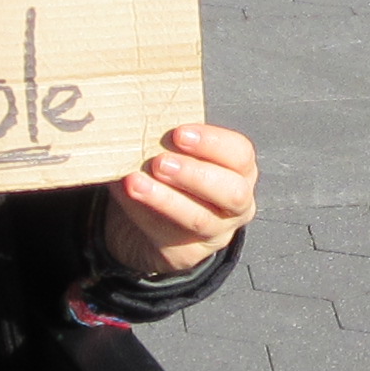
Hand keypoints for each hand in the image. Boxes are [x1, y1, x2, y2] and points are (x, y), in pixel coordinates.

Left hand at [98, 122, 255, 277]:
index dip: (212, 142)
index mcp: (239, 170)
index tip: (179, 133)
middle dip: (195, 174)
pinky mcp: (189, 253)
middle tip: (160, 162)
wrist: (153, 218)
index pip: (240, 154)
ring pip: (200, 219)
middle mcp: (237, 203)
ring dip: (167, 199)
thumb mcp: (173, 152)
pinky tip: (129, 197)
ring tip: (136, 182)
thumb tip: (135, 117)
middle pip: (232, 192)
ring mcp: (216, 232)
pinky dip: (146, 215)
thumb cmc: (169, 173)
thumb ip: (164, 137)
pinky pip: (170, 237)